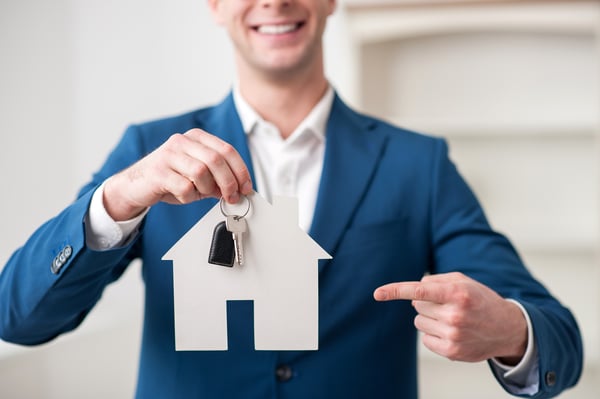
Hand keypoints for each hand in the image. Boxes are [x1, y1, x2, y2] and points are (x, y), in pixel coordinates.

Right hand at [103, 128, 252, 220]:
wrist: (136, 185)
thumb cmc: (170, 178)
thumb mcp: (199, 176)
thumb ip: (218, 179)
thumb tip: (239, 190)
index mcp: (196, 138)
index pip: (227, 150)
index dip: (240, 171)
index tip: (246, 188)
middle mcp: (182, 141)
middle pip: (216, 160)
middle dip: (229, 182)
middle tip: (232, 197)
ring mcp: (168, 155)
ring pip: (201, 172)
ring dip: (208, 189)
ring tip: (202, 194)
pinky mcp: (158, 172)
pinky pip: (184, 187)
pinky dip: (189, 197)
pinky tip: (184, 195)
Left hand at [373, 272, 526, 363]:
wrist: (507, 328)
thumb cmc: (480, 299)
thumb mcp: (462, 282)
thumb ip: (435, 281)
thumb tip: (412, 293)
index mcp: (457, 293)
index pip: (419, 291)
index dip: (395, 291)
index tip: (377, 293)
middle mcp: (455, 314)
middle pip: (417, 306)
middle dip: (426, 304)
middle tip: (447, 306)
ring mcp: (453, 335)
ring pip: (418, 323)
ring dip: (429, 319)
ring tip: (452, 319)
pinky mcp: (451, 351)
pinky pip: (425, 339)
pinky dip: (433, 335)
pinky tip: (452, 332)